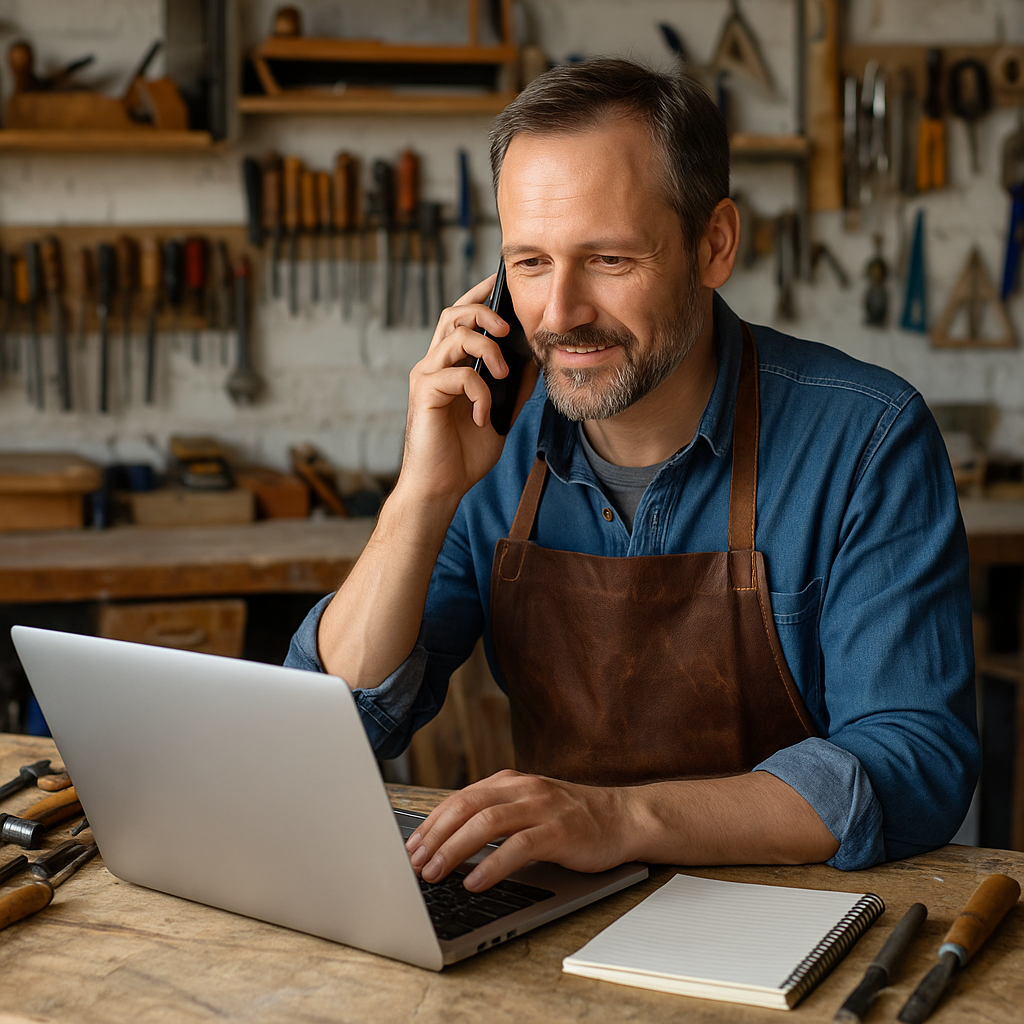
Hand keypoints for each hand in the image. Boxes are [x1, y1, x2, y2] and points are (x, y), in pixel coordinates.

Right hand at [396, 275, 513, 507]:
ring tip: (504, 374)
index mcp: (450, 364)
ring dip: (487, 348)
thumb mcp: (501, 414)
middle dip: (485, 312)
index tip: (503, 283)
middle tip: (509, 329)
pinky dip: (479, 392)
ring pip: (455, 336)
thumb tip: (534, 359)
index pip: (461, 317)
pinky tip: (482, 416)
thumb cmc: (465, 453)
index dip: (480, 296)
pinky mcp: (425, 394)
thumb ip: (515, 387)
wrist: (442, 486)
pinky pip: (458, 374)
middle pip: (454, 314)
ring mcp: (427, 377)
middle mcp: (434, 364)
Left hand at [405, 770, 639, 891]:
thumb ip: (495, 816)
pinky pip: (519, 846)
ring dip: (455, 850)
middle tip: (414, 864)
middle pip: (466, 807)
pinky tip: (475, 882)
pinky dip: (492, 865)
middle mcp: (523, 789)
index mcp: (509, 782)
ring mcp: (542, 808)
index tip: (410, 848)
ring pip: (487, 823)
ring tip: (435, 874)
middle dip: (435, 837)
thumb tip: (449, 843)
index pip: (459, 799)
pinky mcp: (560, 831)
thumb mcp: (527, 808)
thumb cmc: (572, 819)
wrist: (623, 818)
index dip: (431, 824)